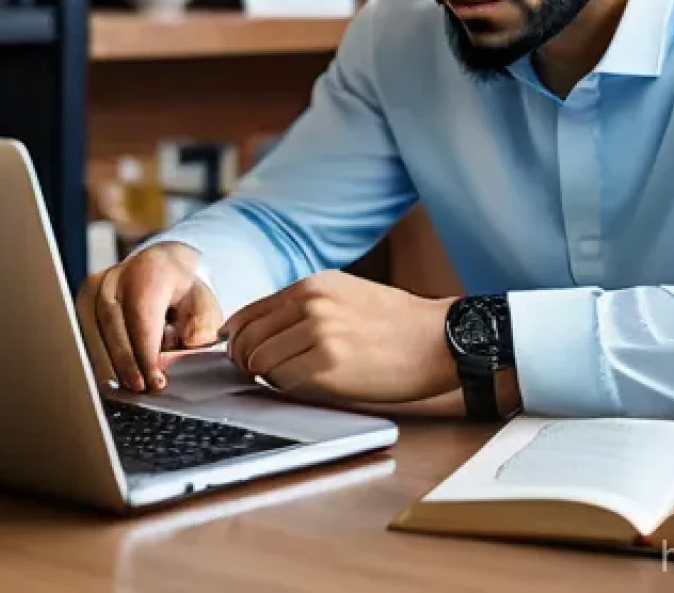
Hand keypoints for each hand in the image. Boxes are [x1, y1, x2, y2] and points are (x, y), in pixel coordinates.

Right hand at [76, 242, 222, 394]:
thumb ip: (199, 328)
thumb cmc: (181, 289)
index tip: (155, 380)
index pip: (143, 318)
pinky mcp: (84, 298)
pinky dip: (97, 355)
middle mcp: (118, 276)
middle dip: (126, 363)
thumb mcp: (203, 304)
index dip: (146, 354)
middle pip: (114, 325)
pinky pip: (85, 332)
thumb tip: (187, 350)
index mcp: (151, 270)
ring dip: (108, 364)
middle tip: (140, 388)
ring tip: (125, 387)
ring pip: (94, 331)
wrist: (160, 265)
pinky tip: (110, 374)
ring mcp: (96, 286)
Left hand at [221, 271, 457, 403]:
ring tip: (284, 379)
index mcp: (312, 286)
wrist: (437, 339)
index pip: (250, 312)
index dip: (236, 337)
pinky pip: (283, 381)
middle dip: (244, 360)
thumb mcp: (346, 293)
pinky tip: (303, 386)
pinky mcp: (329, 365)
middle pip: (248, 338)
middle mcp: (311, 304)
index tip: (236, 351)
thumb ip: (305, 305)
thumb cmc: (396, 322)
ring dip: (265, 376)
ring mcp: (319, 333)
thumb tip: (263, 328)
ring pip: (261, 361)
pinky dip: (285, 388)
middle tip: (253, 373)